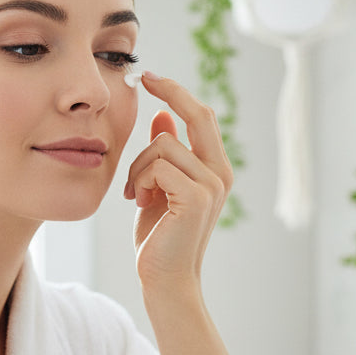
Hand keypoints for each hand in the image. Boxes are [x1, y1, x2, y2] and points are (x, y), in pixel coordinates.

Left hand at [123, 73, 232, 292]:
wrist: (164, 279)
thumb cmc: (159, 237)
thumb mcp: (158, 187)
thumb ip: (163, 154)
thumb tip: (162, 116)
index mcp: (214, 169)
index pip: (202, 117)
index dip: (178, 92)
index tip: (152, 75)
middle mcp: (219, 174)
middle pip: (198, 114)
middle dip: (171, 90)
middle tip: (144, 78)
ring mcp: (211, 185)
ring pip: (164, 144)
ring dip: (139, 165)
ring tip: (136, 192)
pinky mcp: (196, 197)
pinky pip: (158, 165)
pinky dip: (140, 179)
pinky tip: (138, 201)